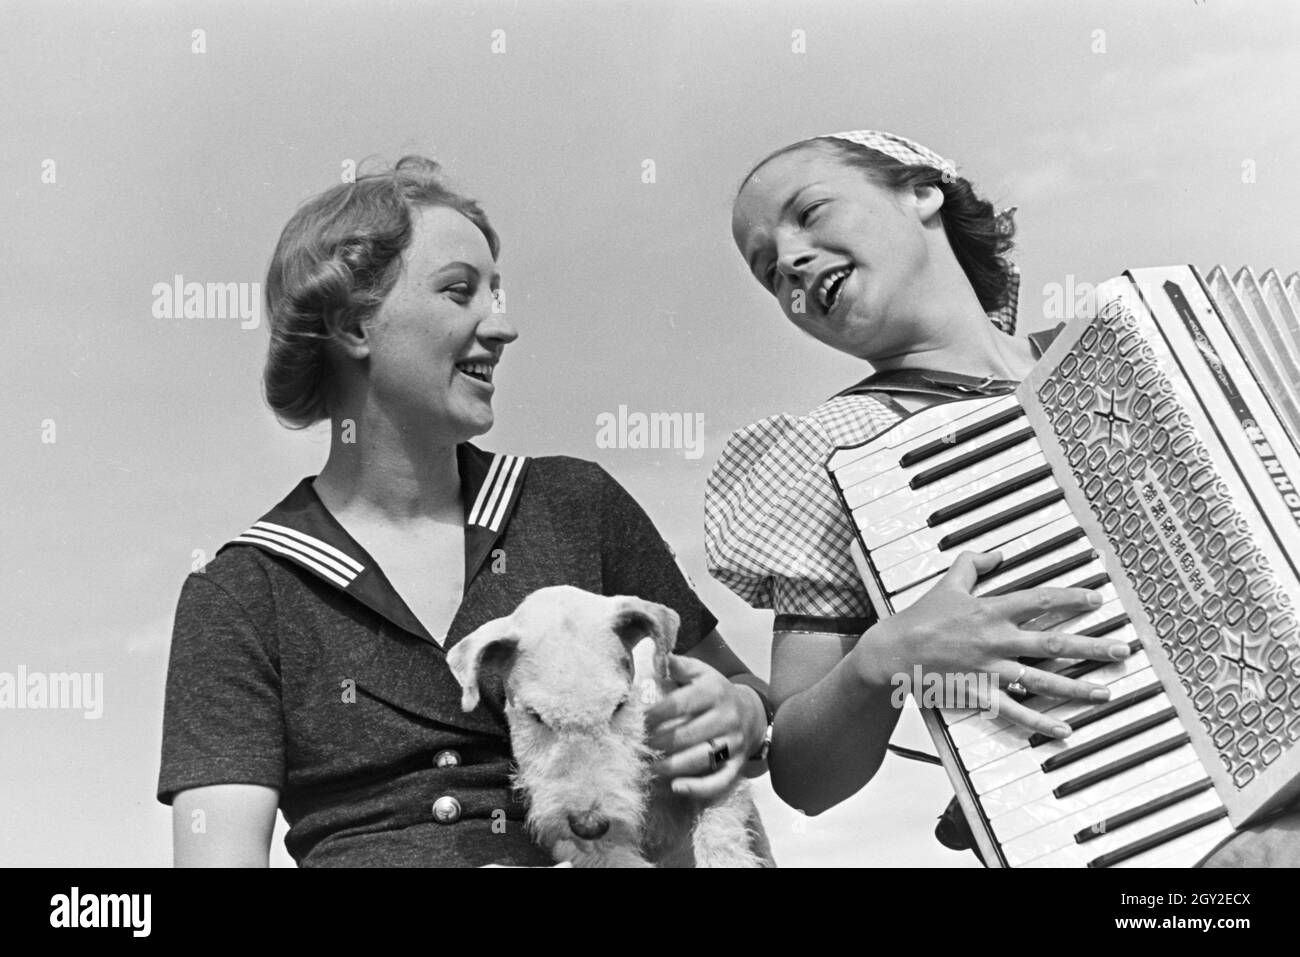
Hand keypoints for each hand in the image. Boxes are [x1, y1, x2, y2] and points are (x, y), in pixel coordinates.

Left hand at [645, 655, 765, 799]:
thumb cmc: (716, 692)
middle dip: (659, 742)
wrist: (753, 713)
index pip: (681, 703)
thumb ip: (679, 665)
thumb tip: (659, 654)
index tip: (637, 722)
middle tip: (638, 747)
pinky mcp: (737, 766)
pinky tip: (676, 787)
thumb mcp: (701, 673)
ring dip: (672, 766)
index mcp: (715, 692)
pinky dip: (698, 788)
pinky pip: (719, 782)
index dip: (656, 714)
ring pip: (702, 759)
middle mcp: (727, 718)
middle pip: (688, 734)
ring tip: (650, 766)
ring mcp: (734, 744)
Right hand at [860, 550, 1132, 739]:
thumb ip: (973, 564)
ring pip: (1044, 680)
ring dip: (1078, 687)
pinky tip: (1064, 728)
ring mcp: (991, 669)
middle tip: (1122, 650)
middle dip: (1092, 646)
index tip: (1097, 600)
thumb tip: (998, 553)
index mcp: (991, 611)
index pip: (1040, 601)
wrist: (893, 653)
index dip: (1071, 598)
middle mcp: (997, 640)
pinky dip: (1041, 722)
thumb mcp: (947, 584)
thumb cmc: (919, 618)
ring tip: (1106, 691)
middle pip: (1054, 643)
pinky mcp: (980, 694)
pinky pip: (1016, 711)